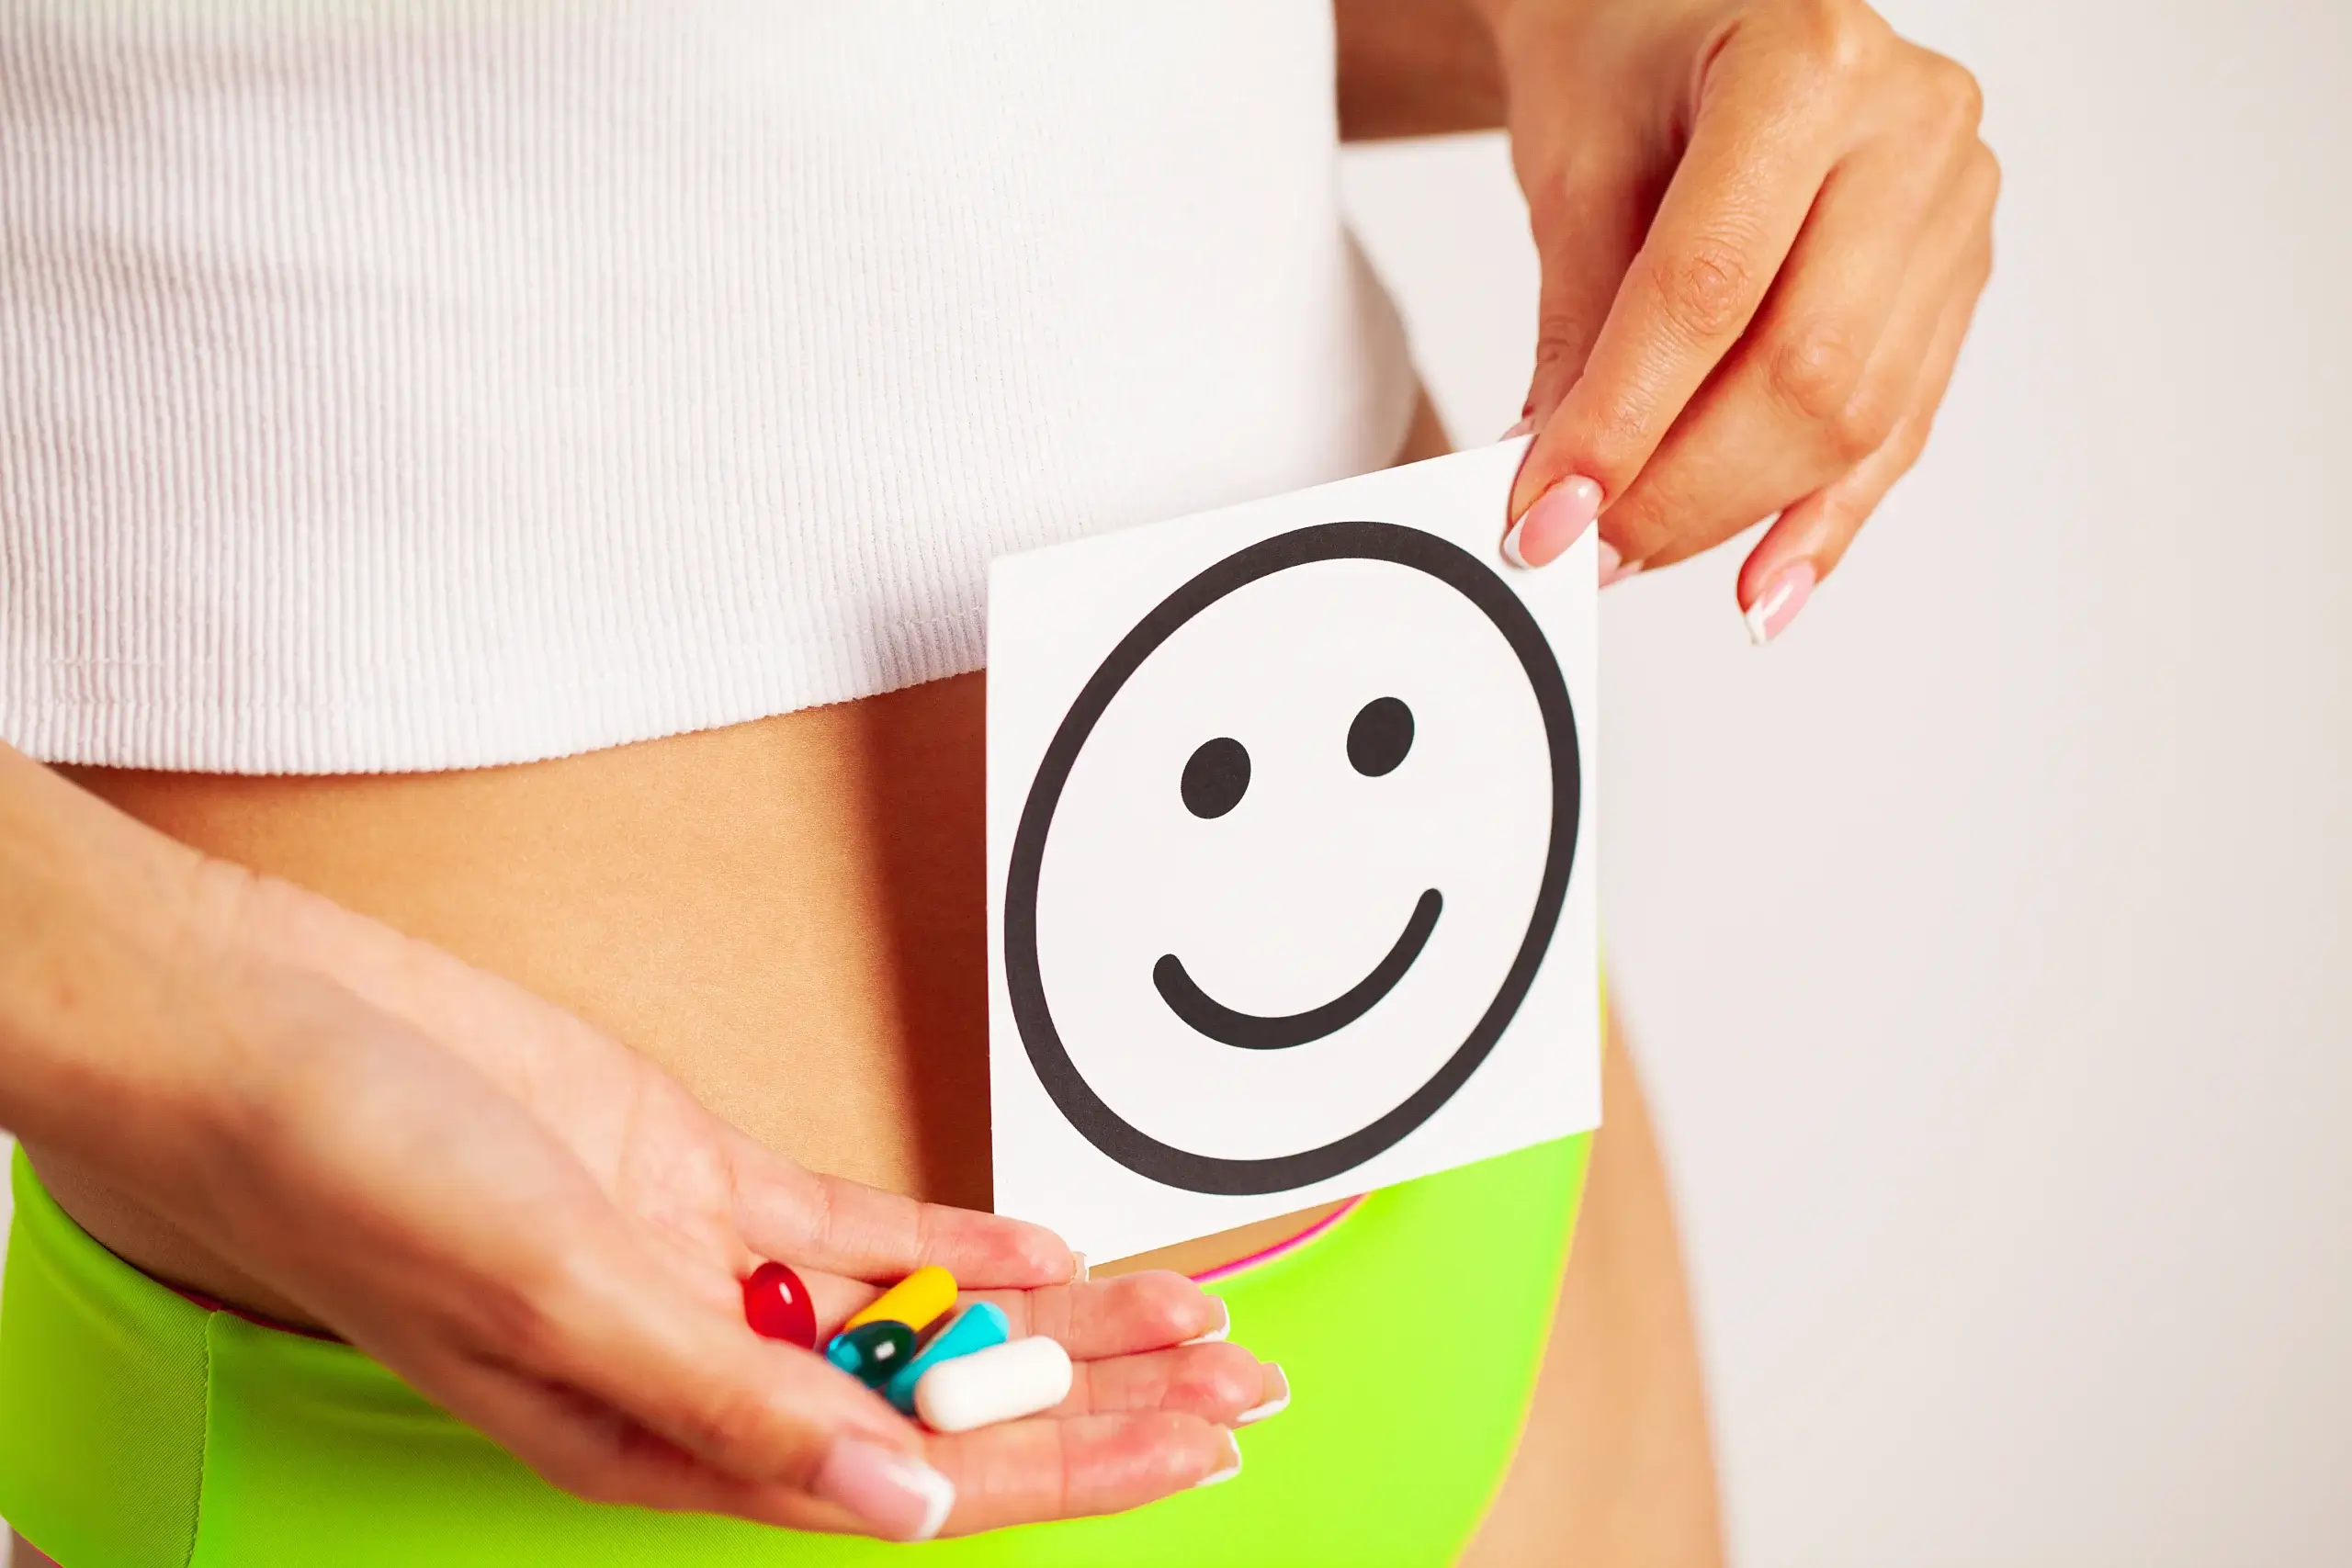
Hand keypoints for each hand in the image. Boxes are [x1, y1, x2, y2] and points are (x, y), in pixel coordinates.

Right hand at [0, 753, 1268, 1540]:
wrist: (268, 1033)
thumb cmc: (361, 1179)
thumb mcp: (563, 1297)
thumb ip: (737, 1407)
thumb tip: (906, 1509)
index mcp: (666, 1440)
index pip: (916, 1484)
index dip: (1070, 1469)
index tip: (1195, 1453)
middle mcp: (703, 1370)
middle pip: (944, 1409)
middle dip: (1100, 1401)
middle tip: (1240, 1384)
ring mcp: (707, 1273)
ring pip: (918, 1322)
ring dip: (1049, 1320)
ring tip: (1184, 1312)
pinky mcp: (701, 1180)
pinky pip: (860, 1233)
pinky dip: (954, 1243)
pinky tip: (1045, 1253)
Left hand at [1487, 0, 1996, 639]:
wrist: (1687, 9)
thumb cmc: (1627, 59)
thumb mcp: (1573, 167)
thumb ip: (1576, 330)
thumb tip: (1560, 489)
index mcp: (1809, 67)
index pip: (1710, 290)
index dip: (1624, 423)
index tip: (1548, 515)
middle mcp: (1910, 128)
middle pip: (1806, 371)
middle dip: (1685, 490)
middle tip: (1587, 552)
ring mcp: (1955, 203)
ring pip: (1857, 415)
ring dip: (1738, 513)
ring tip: (1637, 557)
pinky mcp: (1960, 274)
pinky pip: (1898, 425)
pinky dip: (1822, 516)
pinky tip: (1764, 583)